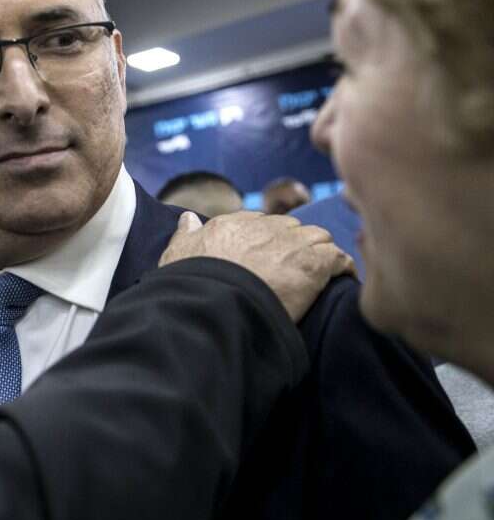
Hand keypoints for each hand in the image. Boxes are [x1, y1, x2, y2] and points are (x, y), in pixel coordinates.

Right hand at [159, 211, 355, 320]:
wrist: (213, 300)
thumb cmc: (192, 281)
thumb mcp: (177, 253)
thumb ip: (186, 234)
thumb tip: (187, 218)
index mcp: (234, 224)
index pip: (261, 224)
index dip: (267, 243)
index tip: (268, 260)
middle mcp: (265, 227)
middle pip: (292, 229)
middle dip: (295, 246)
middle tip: (294, 270)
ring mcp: (291, 243)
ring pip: (318, 238)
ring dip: (319, 253)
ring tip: (320, 275)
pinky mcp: (313, 264)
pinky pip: (338, 259)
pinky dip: (342, 268)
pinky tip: (341, 280)